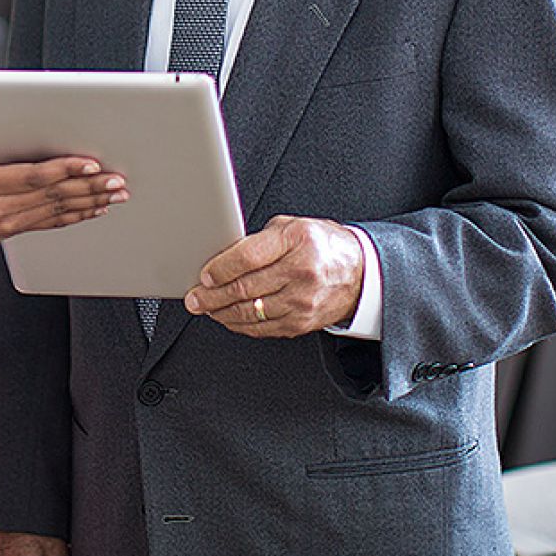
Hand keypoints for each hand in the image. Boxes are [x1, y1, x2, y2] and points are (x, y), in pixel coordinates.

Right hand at [0, 142, 127, 269]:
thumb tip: (12, 127)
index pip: (33, 176)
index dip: (64, 169)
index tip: (88, 163)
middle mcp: (0, 207)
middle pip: (53, 194)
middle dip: (89, 185)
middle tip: (115, 179)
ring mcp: (8, 222)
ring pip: (58, 210)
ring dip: (90, 201)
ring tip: (114, 194)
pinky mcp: (13, 230)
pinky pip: (50, 223)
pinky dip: (75, 215)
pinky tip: (93, 209)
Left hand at [186, 217, 366, 337]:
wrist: (360, 273)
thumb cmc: (323, 246)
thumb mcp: (293, 228)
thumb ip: (260, 241)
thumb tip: (223, 259)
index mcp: (297, 241)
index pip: (248, 258)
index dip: (220, 269)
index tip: (203, 276)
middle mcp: (301, 272)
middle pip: (244, 288)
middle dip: (211, 295)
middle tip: (195, 297)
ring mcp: (302, 301)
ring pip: (249, 312)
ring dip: (221, 313)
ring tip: (206, 308)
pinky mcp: (302, 322)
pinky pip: (263, 328)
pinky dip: (240, 325)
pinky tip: (227, 318)